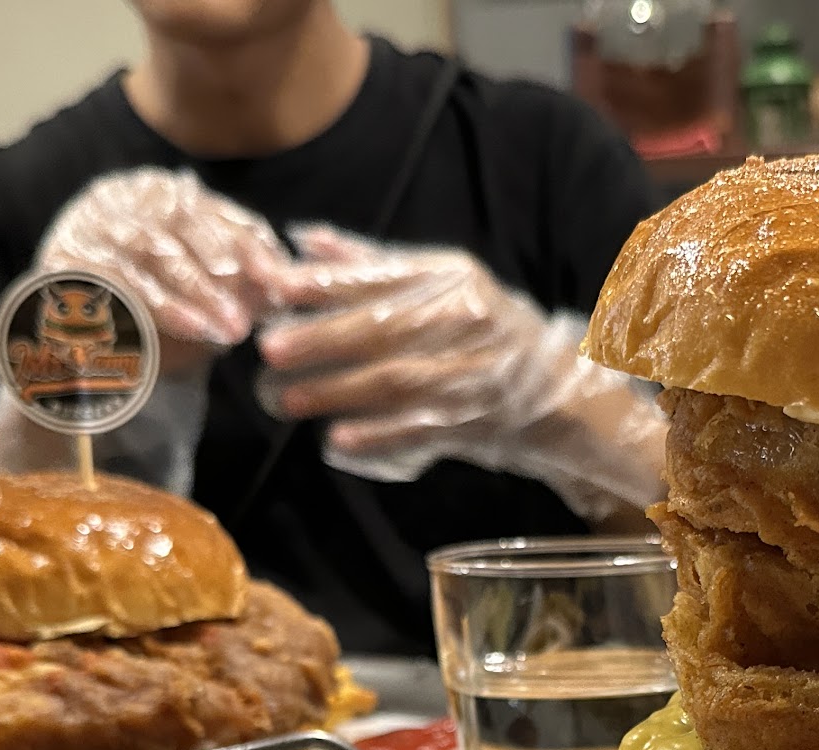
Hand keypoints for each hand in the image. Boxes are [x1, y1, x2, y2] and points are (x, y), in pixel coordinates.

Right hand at [37, 167, 290, 373]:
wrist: (77, 340)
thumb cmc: (158, 306)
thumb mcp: (202, 284)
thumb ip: (238, 275)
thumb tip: (285, 281)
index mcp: (158, 191)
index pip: (213, 213)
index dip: (249, 245)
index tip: (279, 282)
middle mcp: (119, 197)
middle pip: (180, 226)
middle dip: (221, 274)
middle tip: (248, 316)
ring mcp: (86, 223)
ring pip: (148, 251)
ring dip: (190, 295)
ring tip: (222, 331)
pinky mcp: (58, 260)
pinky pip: (110, 280)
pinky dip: (150, 309)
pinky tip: (180, 330)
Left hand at [255, 226, 666, 522]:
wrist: (549, 388)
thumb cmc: (479, 327)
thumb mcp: (437, 282)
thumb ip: (369, 264)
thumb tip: (302, 240)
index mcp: (451, 279)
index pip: (382, 277)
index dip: (327, 284)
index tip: (278, 288)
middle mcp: (465, 321)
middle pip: (384, 330)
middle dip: (322, 340)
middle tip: (269, 349)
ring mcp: (470, 374)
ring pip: (395, 382)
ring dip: (335, 391)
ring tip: (284, 398)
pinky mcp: (470, 422)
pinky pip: (417, 430)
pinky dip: (375, 436)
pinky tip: (337, 440)